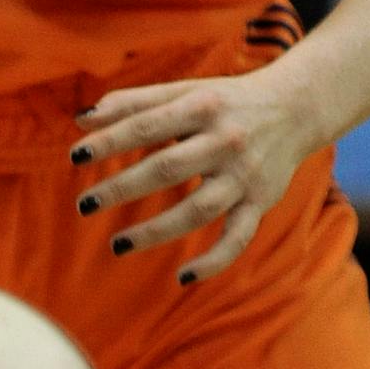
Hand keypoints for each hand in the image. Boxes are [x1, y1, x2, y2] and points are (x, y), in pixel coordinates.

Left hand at [70, 66, 325, 283]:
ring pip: (198, 209)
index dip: (109, 141)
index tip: (74, 157)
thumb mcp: (182, 91)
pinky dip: (215, 261)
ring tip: (116, 245)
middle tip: (83, 205)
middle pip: (167, 169)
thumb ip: (132, 103)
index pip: (146, 126)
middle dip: (121, 188)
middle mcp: (225, 142)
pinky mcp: (262, 202)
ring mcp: (245, 176)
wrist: (295, 108)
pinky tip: (181, 277)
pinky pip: (239, 237)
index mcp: (200, 107)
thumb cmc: (222, 101)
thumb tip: (81, 118)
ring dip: (156, 231)